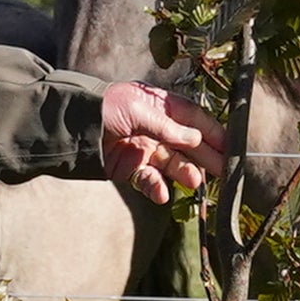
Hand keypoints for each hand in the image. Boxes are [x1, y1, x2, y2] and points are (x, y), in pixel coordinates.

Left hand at [95, 81, 222, 205]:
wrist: (69, 124)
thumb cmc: (104, 106)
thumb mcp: (137, 110)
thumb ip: (167, 127)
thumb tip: (196, 140)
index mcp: (160, 107)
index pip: (194, 119)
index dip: (212, 132)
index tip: (230, 146)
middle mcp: (156, 128)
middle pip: (187, 145)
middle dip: (206, 157)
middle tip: (224, 171)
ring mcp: (144, 149)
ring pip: (171, 164)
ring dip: (184, 173)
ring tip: (196, 182)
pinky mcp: (129, 167)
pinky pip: (148, 179)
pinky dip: (156, 187)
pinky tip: (162, 194)